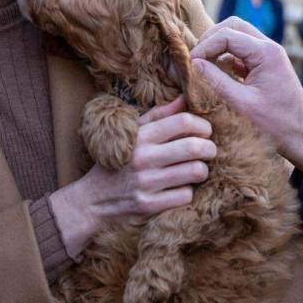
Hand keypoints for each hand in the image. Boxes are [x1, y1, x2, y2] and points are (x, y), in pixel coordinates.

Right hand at [49, 97, 215, 254]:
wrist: (92, 201)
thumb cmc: (118, 162)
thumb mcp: (131, 134)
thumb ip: (158, 115)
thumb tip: (184, 97)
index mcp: (141, 136)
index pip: (182, 121)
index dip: (202, 125)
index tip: (205, 132)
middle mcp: (143, 157)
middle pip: (194, 147)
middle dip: (210, 148)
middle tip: (209, 151)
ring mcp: (147, 182)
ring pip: (196, 172)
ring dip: (202, 171)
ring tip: (197, 170)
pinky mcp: (149, 205)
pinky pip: (185, 196)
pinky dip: (188, 193)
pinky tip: (180, 189)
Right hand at [190, 16, 302, 170]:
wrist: (302, 134)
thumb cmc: (276, 122)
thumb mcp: (241, 103)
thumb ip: (216, 80)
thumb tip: (194, 63)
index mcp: (267, 53)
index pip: (228, 35)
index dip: (205, 46)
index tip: (190, 62)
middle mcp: (270, 47)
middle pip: (234, 26)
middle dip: (211, 38)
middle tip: (196, 57)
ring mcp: (269, 54)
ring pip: (238, 35)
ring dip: (219, 45)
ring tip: (203, 63)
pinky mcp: (266, 64)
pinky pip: (243, 50)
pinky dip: (227, 55)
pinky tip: (216, 70)